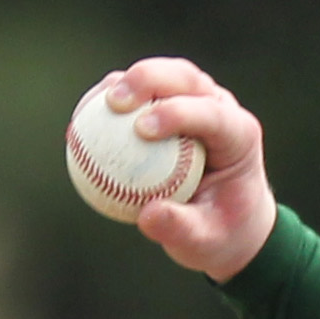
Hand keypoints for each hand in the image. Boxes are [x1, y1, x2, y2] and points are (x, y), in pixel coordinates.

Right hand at [102, 59, 276, 282]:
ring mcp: (195, 101)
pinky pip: (137, 96)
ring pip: (160, 75)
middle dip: (148, 79)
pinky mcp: (169, 105)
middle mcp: (219, 108)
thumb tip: (147, 215)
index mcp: (239, 135)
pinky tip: (80, 121)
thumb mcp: (205, 242)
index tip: (142, 129)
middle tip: (115, 102)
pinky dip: (109, 103)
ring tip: (94, 105)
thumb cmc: (219, 232)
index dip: (177, 112)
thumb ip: (181, 228)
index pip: (211, 113)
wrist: (226, 223)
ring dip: (125, 82)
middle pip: (184, 77)